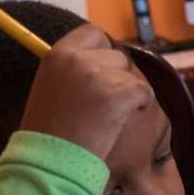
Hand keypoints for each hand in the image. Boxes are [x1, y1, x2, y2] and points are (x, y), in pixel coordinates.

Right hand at [18, 25, 152, 160]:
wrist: (49, 161)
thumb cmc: (49, 131)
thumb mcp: (50, 88)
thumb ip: (73, 69)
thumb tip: (103, 58)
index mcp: (57, 54)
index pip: (93, 33)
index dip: (103, 51)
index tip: (102, 70)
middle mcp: (77, 59)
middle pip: (117, 56)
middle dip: (116, 78)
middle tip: (101, 105)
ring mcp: (97, 76)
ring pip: (130, 75)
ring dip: (126, 94)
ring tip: (105, 117)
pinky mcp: (117, 96)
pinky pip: (143, 91)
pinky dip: (140, 104)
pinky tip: (122, 119)